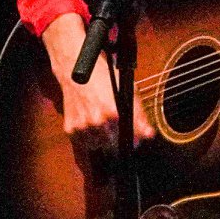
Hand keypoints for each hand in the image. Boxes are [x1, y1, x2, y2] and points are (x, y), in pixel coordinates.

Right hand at [41, 13, 154, 151]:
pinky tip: (93, 126)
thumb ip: (139, 116)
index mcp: (113, 112)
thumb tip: (148, 135)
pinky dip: (90, 138)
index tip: (135, 138)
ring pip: (100, 146)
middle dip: (119, 139)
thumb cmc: (103, 81)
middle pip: (115, 145)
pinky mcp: (70, 129)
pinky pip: (85, 144)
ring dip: (104, 140)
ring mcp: (82, 126)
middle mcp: (97, 121)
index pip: (130, 139)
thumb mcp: (128, 93)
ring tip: (104, 124)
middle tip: (118, 127)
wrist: (74, 72)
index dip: (134, 139)